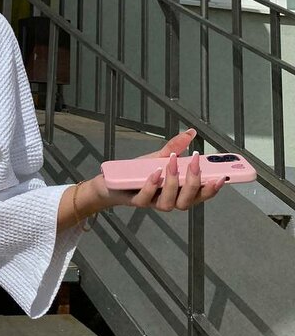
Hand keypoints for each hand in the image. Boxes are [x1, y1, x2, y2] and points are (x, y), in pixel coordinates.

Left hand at [89, 128, 226, 214]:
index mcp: (178, 192)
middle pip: (188, 200)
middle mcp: (169, 201)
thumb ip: (175, 147)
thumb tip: (191, 132)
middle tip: (196, 162)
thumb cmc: (138, 172)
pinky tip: (155, 172)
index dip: (212, 188)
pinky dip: (152, 185)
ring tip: (172, 163)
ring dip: (173, 182)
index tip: (223, 176)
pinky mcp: (136, 201)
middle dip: (194, 182)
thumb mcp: (158, 156)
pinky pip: (146, 197)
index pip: (200, 194)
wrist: (112, 181)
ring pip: (170, 202)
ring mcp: (153, 203)